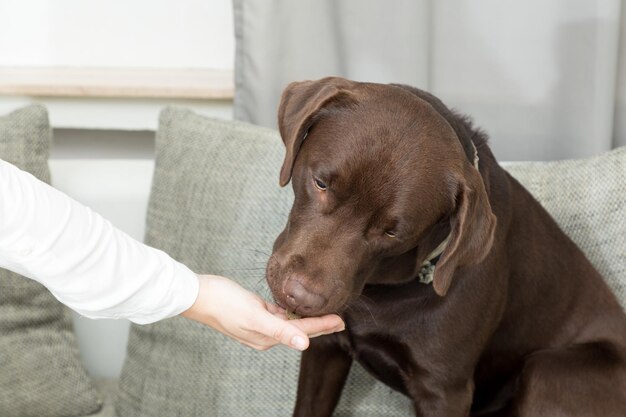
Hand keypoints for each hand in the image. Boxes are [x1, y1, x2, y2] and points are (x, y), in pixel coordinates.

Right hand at [180, 274, 344, 350]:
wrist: (198, 294)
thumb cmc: (224, 303)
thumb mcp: (255, 316)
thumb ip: (281, 330)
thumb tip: (305, 345)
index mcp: (267, 338)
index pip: (302, 332)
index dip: (323, 326)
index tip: (341, 320)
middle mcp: (265, 334)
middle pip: (298, 329)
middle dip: (319, 324)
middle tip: (340, 318)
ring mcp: (259, 324)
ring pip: (290, 322)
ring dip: (306, 317)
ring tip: (324, 311)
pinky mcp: (254, 313)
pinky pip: (278, 314)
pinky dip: (290, 311)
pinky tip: (298, 306)